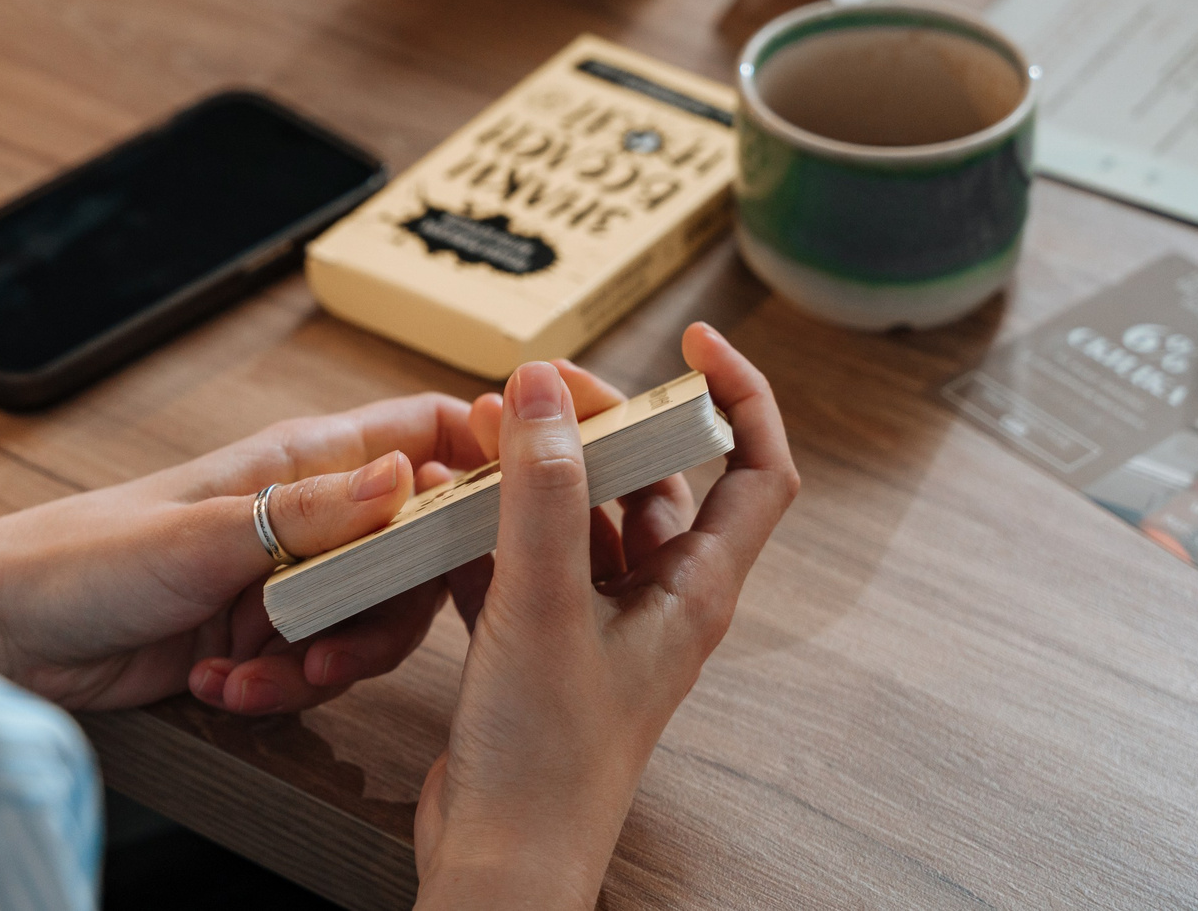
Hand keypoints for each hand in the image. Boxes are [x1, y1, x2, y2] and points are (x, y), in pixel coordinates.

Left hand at [0, 393, 488, 712]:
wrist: (7, 635)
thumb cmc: (85, 555)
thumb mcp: (205, 535)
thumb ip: (313, 515)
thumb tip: (408, 481)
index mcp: (302, 459)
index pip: (425, 435)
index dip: (481, 461)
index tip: (511, 515)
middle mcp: (305, 513)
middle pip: (415, 550)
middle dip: (392, 608)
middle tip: (340, 643)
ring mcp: (285, 578)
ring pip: (369, 621)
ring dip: (326, 662)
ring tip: (259, 676)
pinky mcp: (260, 638)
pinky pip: (312, 669)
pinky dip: (276, 690)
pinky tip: (220, 688)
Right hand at [413, 325, 799, 910]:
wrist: (499, 864)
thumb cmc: (547, 761)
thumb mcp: (544, 605)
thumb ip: (542, 490)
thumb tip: (542, 385)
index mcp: (694, 591)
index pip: (756, 469)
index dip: (739, 394)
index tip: (692, 340)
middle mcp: (656, 601)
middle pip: (652, 477)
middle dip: (597, 420)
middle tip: (534, 386)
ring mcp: (597, 624)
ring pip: (578, 514)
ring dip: (533, 467)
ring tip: (475, 429)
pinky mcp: (540, 645)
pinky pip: (523, 558)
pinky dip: (488, 524)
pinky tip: (440, 503)